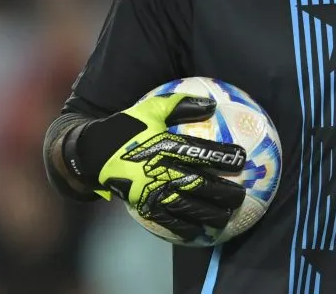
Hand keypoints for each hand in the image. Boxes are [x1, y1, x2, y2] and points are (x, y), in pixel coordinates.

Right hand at [68, 92, 246, 242]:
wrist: (92, 154)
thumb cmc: (127, 127)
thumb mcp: (151, 108)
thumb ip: (181, 103)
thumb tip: (211, 103)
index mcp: (165, 146)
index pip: (201, 152)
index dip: (223, 157)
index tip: (243, 160)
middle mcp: (161, 171)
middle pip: (200, 185)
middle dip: (224, 192)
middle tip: (242, 195)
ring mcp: (151, 192)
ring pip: (187, 208)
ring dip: (210, 214)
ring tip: (228, 216)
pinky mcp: (143, 206)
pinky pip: (167, 222)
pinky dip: (185, 229)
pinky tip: (200, 232)